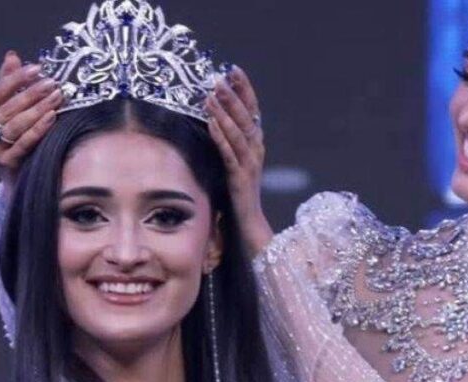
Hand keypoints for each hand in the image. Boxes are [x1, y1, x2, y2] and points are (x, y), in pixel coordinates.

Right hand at [0, 51, 62, 184]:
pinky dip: (39, 128)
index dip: (17, 78)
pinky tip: (52, 116)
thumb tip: (12, 56)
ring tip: (57, 97)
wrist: (17, 171)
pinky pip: (25, 142)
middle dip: (33, 93)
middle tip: (53, 83)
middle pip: (9, 108)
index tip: (37, 68)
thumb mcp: (9, 107)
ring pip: (16, 124)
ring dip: (38, 109)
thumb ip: (10, 84)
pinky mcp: (5, 162)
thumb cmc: (14, 135)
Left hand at [206, 66, 272, 252]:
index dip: (245, 90)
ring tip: (213, 93)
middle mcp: (256, 151)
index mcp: (256, 145)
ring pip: (239, 132)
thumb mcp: (234, 163)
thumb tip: (212, 119)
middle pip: (247, 117)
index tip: (234, 70)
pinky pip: (230, 153)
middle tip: (221, 76)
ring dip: (226, 112)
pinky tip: (212, 122)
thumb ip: (229, 142)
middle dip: (234, 95)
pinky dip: (221, 136)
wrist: (250, 225)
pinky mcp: (240, 178)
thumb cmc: (238, 195)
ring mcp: (249, 164)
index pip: (252, 111)